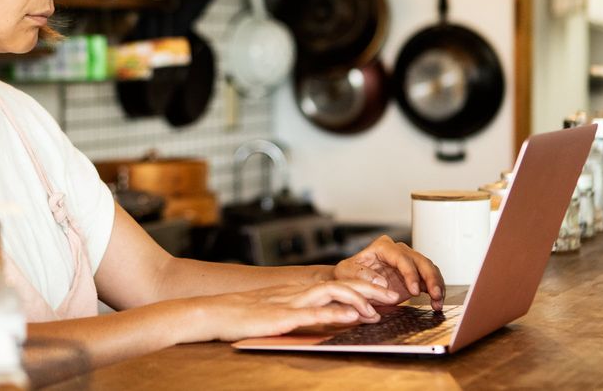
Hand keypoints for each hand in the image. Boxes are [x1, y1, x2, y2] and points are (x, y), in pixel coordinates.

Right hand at [191, 279, 398, 342]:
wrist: (210, 313)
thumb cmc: (237, 316)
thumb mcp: (272, 312)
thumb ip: (297, 314)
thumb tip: (324, 320)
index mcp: (295, 290)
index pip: (336, 282)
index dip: (361, 286)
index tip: (382, 293)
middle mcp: (296, 292)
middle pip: (342, 283)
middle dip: (370, 288)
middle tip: (393, 297)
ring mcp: (289, 302)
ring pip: (333, 291)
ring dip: (360, 298)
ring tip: (379, 308)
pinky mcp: (281, 316)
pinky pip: (313, 312)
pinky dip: (335, 312)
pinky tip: (351, 316)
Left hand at [333, 235, 444, 309]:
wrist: (352, 283)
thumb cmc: (348, 275)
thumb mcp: (345, 273)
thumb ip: (360, 275)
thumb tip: (381, 281)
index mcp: (382, 247)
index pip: (402, 258)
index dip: (410, 273)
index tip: (414, 290)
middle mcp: (398, 251)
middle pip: (421, 261)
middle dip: (430, 278)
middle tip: (435, 295)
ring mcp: (409, 263)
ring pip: (430, 269)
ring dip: (437, 284)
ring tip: (438, 301)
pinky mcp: (415, 276)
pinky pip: (431, 280)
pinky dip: (436, 291)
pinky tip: (437, 303)